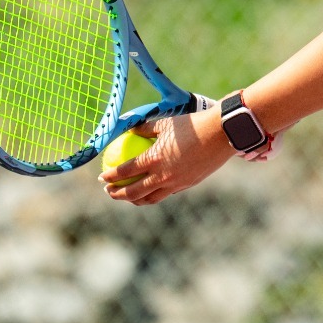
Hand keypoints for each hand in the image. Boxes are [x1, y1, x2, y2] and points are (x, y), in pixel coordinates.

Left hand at [100, 107, 231, 205]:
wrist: (221, 135)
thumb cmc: (192, 125)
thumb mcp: (165, 122)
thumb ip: (145, 128)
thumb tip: (130, 129)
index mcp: (154, 159)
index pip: (125, 172)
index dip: (110, 176)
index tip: (101, 177)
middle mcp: (163, 176)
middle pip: (133, 192)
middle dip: (117, 194)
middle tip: (109, 191)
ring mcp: (175, 184)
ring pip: (149, 198)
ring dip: (135, 200)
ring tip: (127, 196)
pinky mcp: (187, 185)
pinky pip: (165, 194)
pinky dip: (154, 194)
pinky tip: (151, 190)